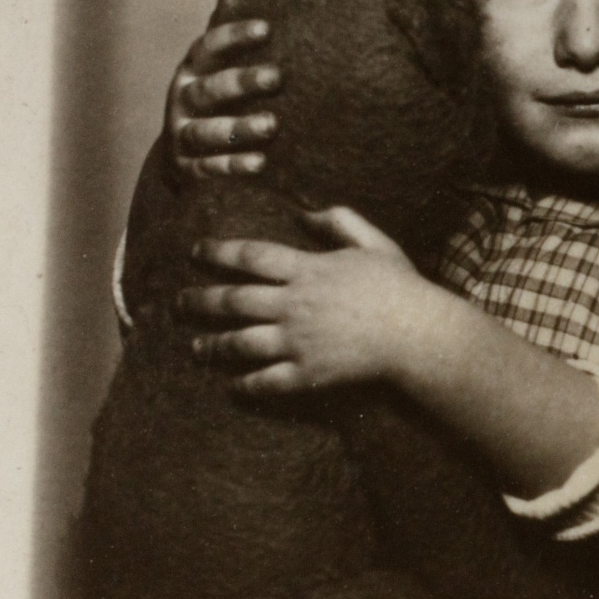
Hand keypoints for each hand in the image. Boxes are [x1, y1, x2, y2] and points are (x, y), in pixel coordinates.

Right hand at [163, 0, 282, 178]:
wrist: (183, 156)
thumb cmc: (213, 97)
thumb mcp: (215, 64)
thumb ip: (226, 31)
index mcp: (193, 69)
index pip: (209, 47)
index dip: (235, 36)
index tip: (268, 28)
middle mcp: (183, 99)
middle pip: (209, 89)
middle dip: (241, 82)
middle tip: (277, 76)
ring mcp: (183, 135)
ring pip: (207, 131)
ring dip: (239, 127)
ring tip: (272, 124)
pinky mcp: (189, 168)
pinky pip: (209, 168)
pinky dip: (233, 165)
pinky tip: (260, 163)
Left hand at [183, 207, 459, 394]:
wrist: (419, 334)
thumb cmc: (401, 288)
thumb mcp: (376, 244)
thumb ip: (342, 221)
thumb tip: (307, 212)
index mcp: (308, 270)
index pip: (250, 256)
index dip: (217, 252)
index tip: (195, 251)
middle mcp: (294, 305)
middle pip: (233, 300)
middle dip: (199, 301)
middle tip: (178, 303)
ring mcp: (298, 341)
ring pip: (240, 343)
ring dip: (212, 346)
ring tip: (196, 348)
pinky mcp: (308, 372)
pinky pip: (266, 380)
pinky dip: (245, 384)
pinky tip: (233, 385)